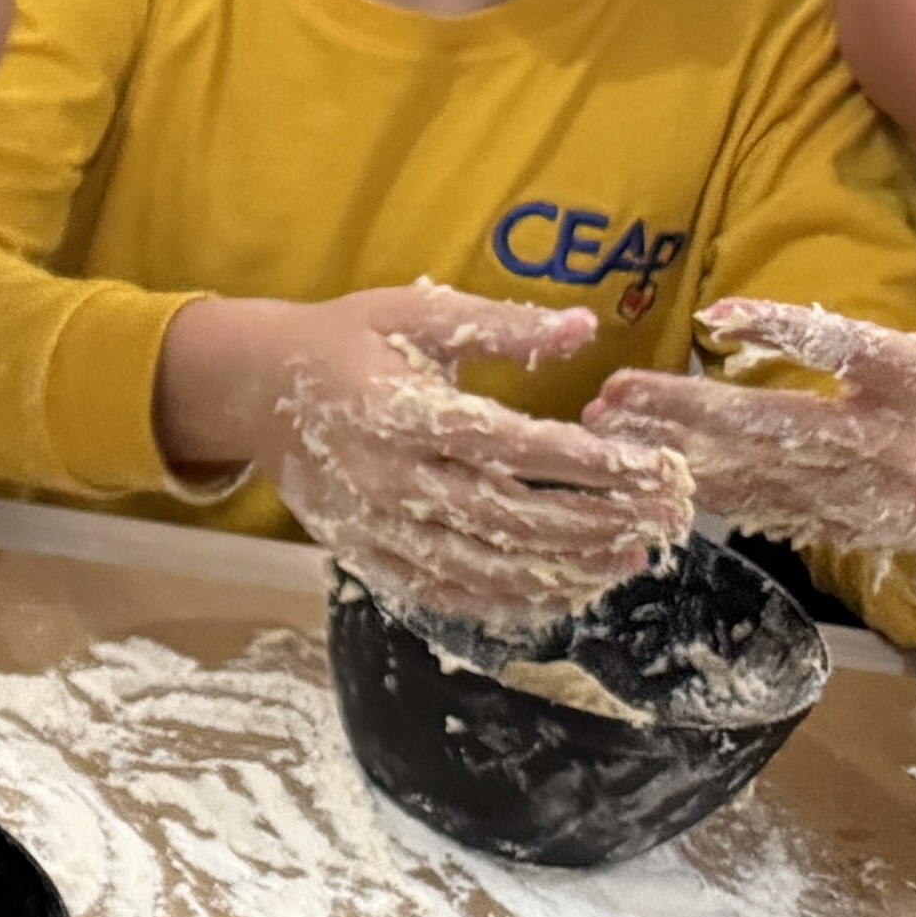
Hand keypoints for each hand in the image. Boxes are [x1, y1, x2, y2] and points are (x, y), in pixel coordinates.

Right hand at [199, 284, 696, 628]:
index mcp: (401, 413)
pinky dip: (504, 602)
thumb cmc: (344, 342)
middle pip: (507, 516)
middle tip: (661, 520)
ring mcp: (374, 525)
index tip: (655, 468)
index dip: (590, 462)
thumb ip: (500, 325)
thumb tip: (586, 326)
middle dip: (595, 522)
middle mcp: (387, 479)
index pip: (512, 447)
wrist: (254, 390)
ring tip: (627, 559)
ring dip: (562, 569)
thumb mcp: (415, 314)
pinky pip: (441, 593)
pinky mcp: (365, 554)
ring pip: (480, 565)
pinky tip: (559, 594)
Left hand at [585, 200, 915, 556]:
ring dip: (675, 453)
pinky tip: (637, 480)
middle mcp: (888, 446)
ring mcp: (856, 492)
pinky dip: (700, 497)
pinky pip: (759, 510)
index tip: (722, 315)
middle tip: (613, 392)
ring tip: (603, 429)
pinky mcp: (833, 520)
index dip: (790, 334)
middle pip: (779, 428)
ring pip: (754, 473)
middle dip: (692, 413)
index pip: (853, 354)